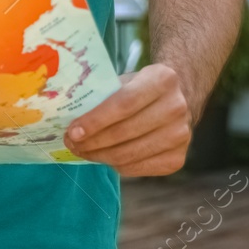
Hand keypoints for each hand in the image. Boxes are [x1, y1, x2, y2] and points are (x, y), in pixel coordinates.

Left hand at [64, 63, 192, 175]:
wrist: (179, 98)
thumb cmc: (141, 87)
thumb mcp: (126, 80)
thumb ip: (103, 94)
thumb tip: (67, 116)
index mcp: (163, 80)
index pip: (124, 104)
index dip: (95, 120)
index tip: (73, 131)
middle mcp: (177, 108)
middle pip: (124, 133)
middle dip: (91, 142)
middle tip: (70, 143)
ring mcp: (181, 136)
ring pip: (128, 155)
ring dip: (98, 155)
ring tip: (81, 150)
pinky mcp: (178, 159)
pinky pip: (136, 168)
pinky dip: (115, 165)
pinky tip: (103, 155)